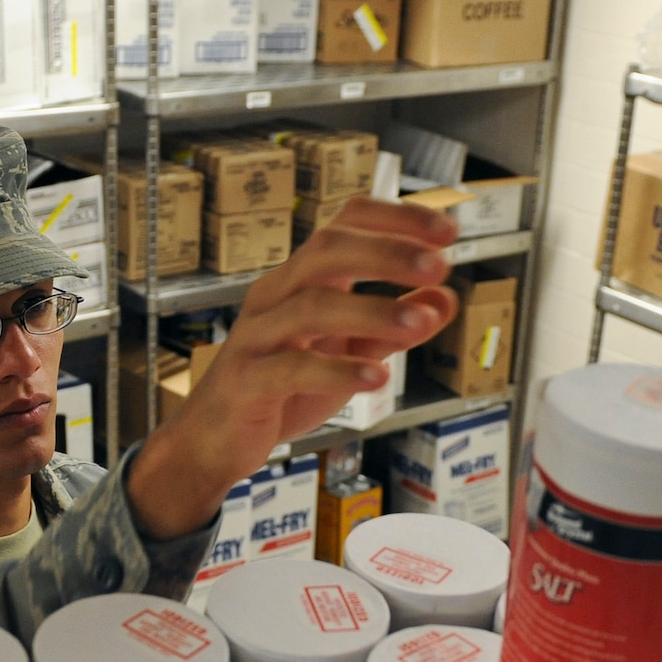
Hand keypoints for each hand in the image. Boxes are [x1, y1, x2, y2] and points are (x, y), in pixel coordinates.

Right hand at [127, 198, 460, 539]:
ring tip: (420, 325)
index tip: (446, 230)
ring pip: (312, 307)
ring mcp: (257, 336)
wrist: (214, 441)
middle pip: (327, 253)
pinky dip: (336, 370)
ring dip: (372, 311)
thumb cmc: (279, 391)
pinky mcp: (246, 381)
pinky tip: (376, 377)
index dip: (393, 221)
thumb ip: (392, 329)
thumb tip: (444, 300)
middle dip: (386, 253)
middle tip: (439, 264)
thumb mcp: (348, 355)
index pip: (344, 227)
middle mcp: (276, 297)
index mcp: (301, 282)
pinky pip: (290, 368)